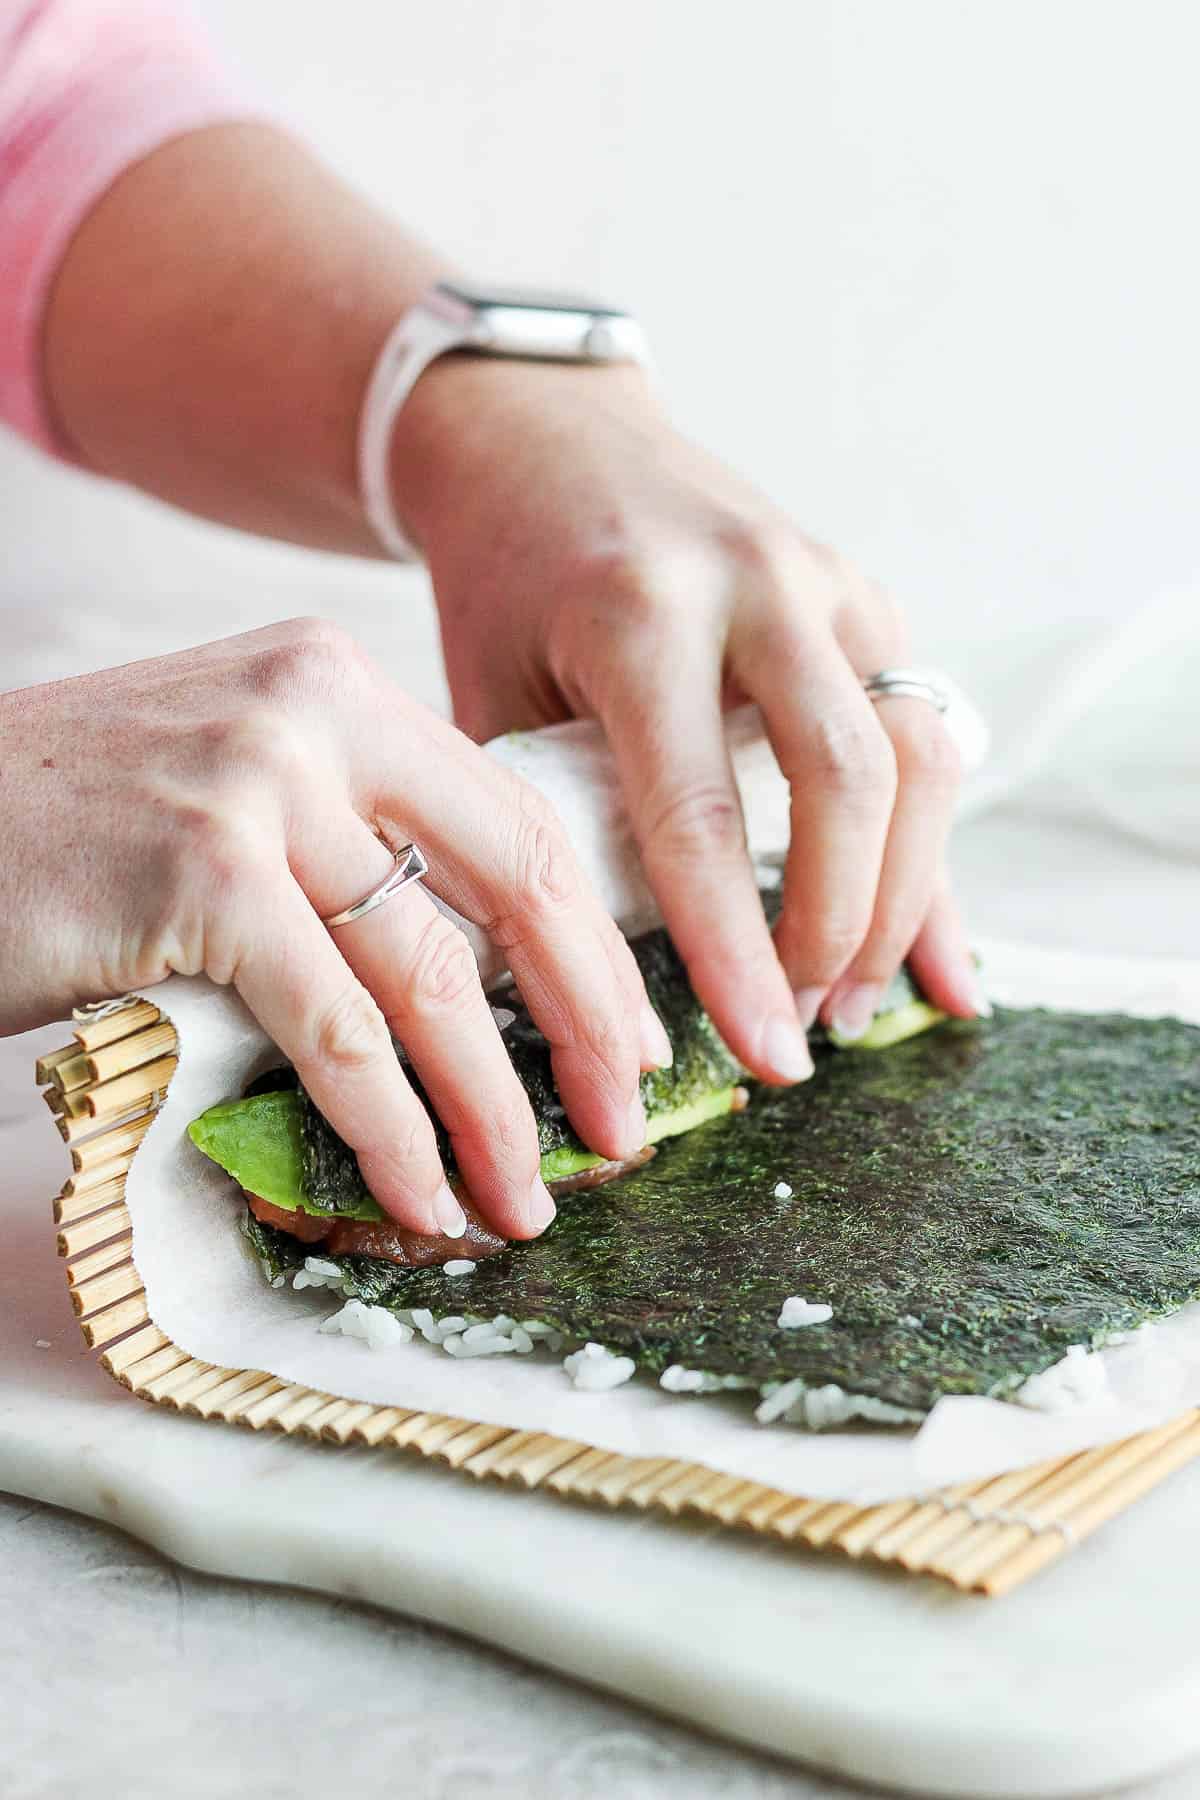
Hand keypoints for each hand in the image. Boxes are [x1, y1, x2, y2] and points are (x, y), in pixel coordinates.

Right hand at [0, 620, 665, 1237]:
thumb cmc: (56, 835)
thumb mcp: (223, 790)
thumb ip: (340, 843)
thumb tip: (470, 978)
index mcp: (335, 684)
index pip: (514, 819)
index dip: (591, 940)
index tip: (633, 1032)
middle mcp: (313, 709)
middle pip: (512, 884)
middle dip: (585, 1022)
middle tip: (622, 1127)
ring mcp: (257, 782)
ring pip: (429, 976)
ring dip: (491, 1109)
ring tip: (518, 1197)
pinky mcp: (201, 870)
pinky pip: (338, 1035)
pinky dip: (391, 1132)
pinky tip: (420, 1195)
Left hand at [391, 359, 982, 1080]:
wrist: (544, 435)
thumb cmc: (503, 581)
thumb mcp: (495, 696)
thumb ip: (556, 823)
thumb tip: (604, 995)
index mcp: (639, 613)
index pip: (700, 814)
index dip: (736, 952)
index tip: (761, 1052)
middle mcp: (756, 585)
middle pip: (848, 781)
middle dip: (840, 927)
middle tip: (809, 1029)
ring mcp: (828, 583)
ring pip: (918, 756)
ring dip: (902, 896)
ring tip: (856, 1001)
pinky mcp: (865, 598)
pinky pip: (925, 735)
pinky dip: (929, 849)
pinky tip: (937, 949)